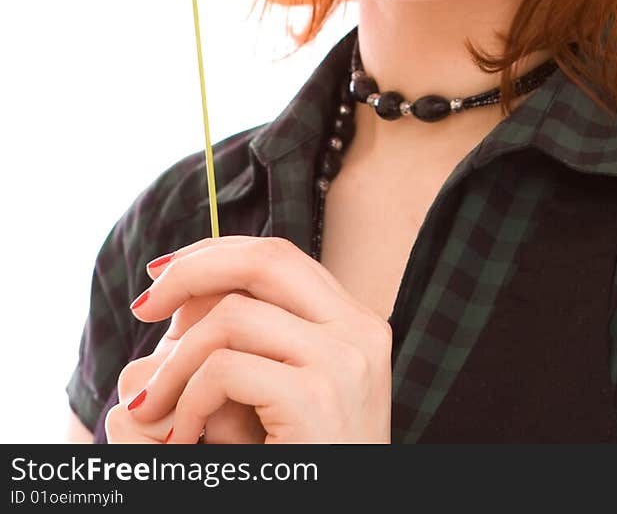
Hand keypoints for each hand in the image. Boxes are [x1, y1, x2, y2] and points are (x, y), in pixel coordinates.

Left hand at [122, 235, 392, 443]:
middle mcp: (359, 331)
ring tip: (153, 408)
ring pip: (233, 317)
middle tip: (144, 308)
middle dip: (192, 271)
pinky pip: (225, 370)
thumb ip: (245, 341)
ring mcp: (344, 362)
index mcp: (355, 324)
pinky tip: (184, 441)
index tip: (163, 277)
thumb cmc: (294, 473)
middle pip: (264, 258)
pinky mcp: (318, 397)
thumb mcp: (272, 397)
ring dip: (174, 363)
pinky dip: (186, 402)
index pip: (278, 257)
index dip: (214, 254)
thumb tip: (178, 293)